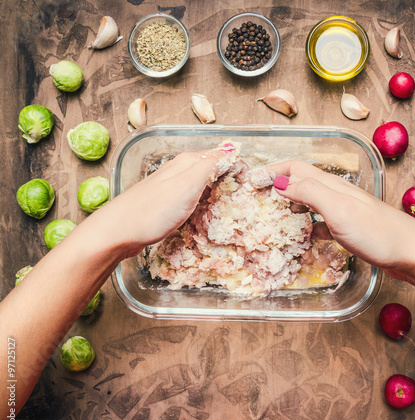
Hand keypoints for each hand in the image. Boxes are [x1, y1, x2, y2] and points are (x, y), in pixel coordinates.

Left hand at [87, 149, 229, 257]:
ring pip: (200, 185)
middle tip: (243, 198)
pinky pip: (190, 199)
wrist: (118, 231)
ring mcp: (170, 187)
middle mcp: (178, 170)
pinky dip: (201, 205)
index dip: (237, 166)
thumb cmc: (153, 210)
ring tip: (228, 207)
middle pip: (210, 170)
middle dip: (228, 180)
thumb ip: (209, 166)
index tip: (251, 181)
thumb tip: (230, 149)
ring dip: (215, 193)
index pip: (219, 156)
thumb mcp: (187, 184)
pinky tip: (204, 215)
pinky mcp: (164, 204)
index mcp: (187, 162)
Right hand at [267, 160, 414, 279]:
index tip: (251, 180)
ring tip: (274, 218)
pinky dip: (306, 227)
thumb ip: (310, 192)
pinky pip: (320, 223)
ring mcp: (343, 211)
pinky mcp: (349, 228)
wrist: (412, 253)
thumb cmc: (377, 232)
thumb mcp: (339, 209)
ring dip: (290, 206)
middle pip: (300, 182)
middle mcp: (336, 194)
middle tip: (258, 199)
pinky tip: (303, 238)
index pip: (294, 168)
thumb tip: (279, 183)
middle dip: (277, 186)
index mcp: (331, 185)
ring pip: (309, 203)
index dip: (272, 170)